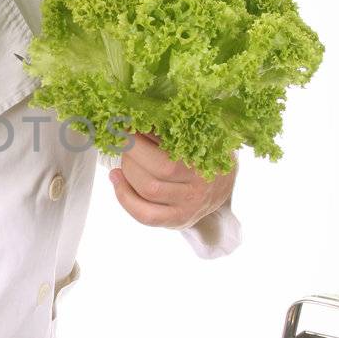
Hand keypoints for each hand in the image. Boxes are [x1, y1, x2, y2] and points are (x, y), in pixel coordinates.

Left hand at [108, 132, 236, 231]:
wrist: (221, 188)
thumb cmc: (203, 155)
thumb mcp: (198, 137)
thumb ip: (173, 129)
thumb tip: (137, 116)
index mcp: (205, 159)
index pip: (170, 147)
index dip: (142, 137)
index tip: (128, 124)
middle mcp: (199, 185)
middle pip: (158, 170)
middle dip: (133, 152)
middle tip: (125, 140)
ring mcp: (188, 206)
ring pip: (148, 190)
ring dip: (127, 171)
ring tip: (122, 159)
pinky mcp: (176, 221)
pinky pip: (145, 214)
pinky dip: (124, 197)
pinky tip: (116, 180)